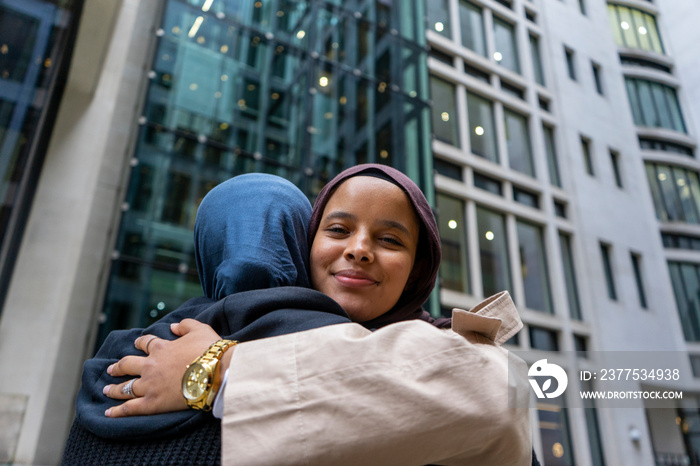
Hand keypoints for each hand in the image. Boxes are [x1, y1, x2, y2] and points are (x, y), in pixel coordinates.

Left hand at [103, 319, 222, 416]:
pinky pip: (131, 407)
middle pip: (128, 365)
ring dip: (114, 388)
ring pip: (125, 387)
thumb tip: (173, 326)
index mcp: (161, 348)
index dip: (139, 343)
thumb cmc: (210, 350)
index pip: (146, 343)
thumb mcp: (200, 329)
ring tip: (106, 390)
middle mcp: (151, 366)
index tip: (135, 343)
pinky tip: (108, 413)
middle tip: (111, 369)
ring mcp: (150, 385)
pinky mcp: (153, 403)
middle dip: (119, 367)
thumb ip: (185, 325)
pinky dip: (118, 411)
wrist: (215, 371)